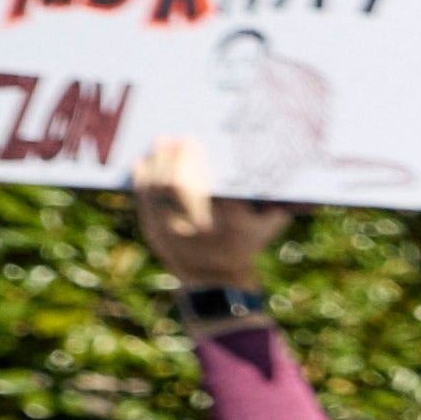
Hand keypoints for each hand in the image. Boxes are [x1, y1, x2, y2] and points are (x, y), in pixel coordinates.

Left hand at [127, 137, 297, 292]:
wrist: (216, 281)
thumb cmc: (247, 243)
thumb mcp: (268, 223)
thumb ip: (274, 198)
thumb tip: (277, 166)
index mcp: (235, 231)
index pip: (221, 193)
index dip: (206, 168)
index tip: (200, 143)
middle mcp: (201, 235)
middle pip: (181, 189)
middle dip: (179, 159)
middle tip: (182, 138)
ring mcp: (172, 235)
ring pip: (158, 192)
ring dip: (160, 162)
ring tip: (163, 141)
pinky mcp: (153, 233)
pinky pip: (144, 200)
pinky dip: (143, 177)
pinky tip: (146, 160)